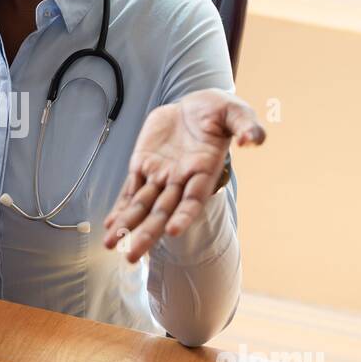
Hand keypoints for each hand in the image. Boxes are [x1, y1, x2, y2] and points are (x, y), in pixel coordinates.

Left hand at [103, 89, 265, 262]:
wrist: (195, 105)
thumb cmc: (219, 111)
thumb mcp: (236, 112)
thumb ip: (246, 126)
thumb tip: (252, 140)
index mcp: (203, 170)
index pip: (193, 199)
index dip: (184, 215)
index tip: (173, 231)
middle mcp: (180, 179)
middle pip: (162, 212)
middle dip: (146, 233)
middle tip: (132, 256)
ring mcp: (160, 174)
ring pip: (142, 205)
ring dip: (127, 225)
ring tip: (109, 245)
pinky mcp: (143, 165)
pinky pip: (130, 190)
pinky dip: (120, 207)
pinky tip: (110, 225)